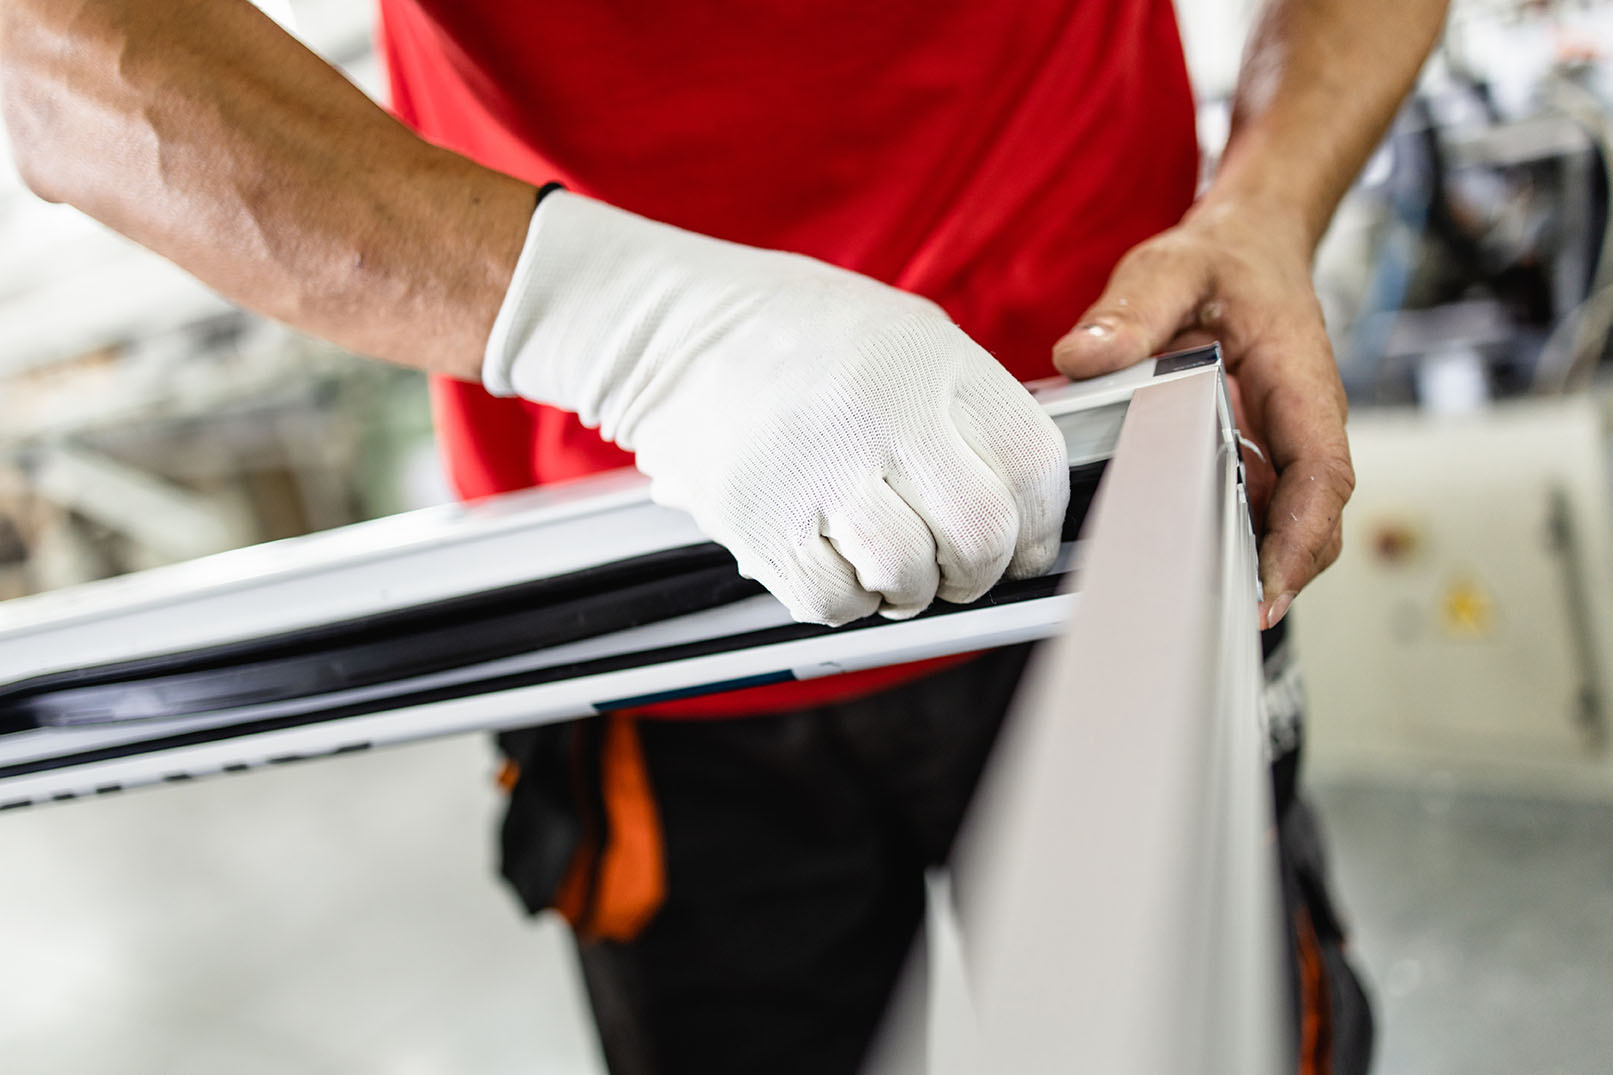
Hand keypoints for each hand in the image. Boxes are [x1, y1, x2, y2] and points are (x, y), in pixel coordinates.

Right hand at [485, 191, 1069, 624]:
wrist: (669, 329)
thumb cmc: (794, 333)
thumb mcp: (905, 332)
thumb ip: (970, 408)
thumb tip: (1028, 506)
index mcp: (930, 361)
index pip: (1033, 465)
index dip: (1043, 523)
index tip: (1028, 544)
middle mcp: (881, 412)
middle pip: (982, 535)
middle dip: (981, 570)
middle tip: (959, 568)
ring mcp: (818, 468)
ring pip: (911, 576)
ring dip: (911, 588)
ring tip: (888, 561)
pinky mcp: (760, 518)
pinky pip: (837, 601)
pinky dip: (848, 599)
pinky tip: (834, 560)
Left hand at [1051, 202, 1352, 628]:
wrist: (1250, 244)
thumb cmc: (1226, 259)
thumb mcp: (1173, 266)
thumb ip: (1132, 309)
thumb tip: (1085, 356)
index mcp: (1301, 383)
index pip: (1322, 474)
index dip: (1303, 539)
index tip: (1270, 587)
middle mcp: (1300, 423)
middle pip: (1309, 517)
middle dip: (1275, 573)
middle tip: (1217, 619)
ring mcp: (1278, 441)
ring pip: (1276, 519)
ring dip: (1242, 559)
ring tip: (1185, 602)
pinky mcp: (1251, 449)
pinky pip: (1244, 503)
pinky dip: (1217, 532)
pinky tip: (1165, 553)